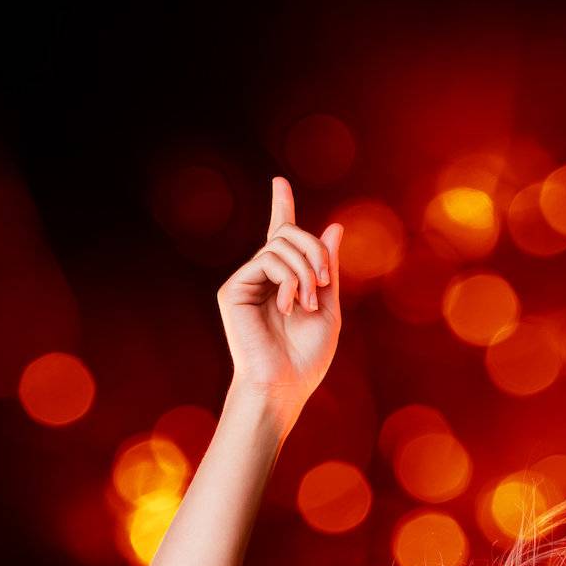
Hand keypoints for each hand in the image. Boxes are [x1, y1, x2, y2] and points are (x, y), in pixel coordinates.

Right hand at [217, 175, 342, 408]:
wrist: (285, 384)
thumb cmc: (307, 357)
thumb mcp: (328, 308)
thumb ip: (328, 269)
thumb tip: (333, 228)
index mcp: (284, 281)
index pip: (281, 237)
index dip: (281, 207)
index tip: (279, 182)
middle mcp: (262, 277)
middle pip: (289, 234)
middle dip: (315, 252)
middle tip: (324, 285)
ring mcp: (245, 281)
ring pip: (280, 245)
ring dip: (305, 270)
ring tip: (306, 303)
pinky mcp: (232, 289)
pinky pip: (267, 259)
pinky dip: (288, 278)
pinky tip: (289, 305)